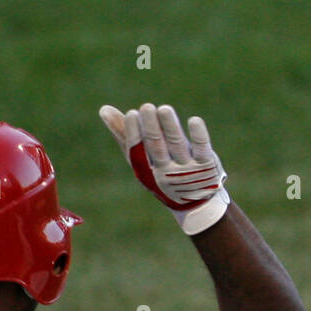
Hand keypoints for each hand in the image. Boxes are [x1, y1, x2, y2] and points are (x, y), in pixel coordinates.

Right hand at [99, 102, 230, 234]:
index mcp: (147, 170)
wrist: (196, 203)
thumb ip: (124, 134)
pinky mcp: (206, 165)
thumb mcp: (142, 159)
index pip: (138, 152)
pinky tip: (194, 120)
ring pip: (177, 145)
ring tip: (164, 109)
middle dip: (151, 128)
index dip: (134, 133)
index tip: (132, 113)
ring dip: (170, 127)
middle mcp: (166, 171)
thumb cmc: (162, 172)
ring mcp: (187, 169)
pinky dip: (198, 135)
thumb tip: (103, 109)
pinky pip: (202, 149)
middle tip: (147, 107)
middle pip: (157, 147)